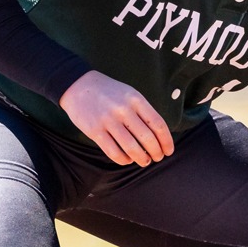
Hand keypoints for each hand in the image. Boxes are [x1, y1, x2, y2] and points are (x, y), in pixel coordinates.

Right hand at [59, 71, 174, 165]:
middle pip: (147, 138)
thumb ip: (143, 111)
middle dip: (156, 152)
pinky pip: (113, 152)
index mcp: (135, 99)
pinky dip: (123, 160)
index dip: (166, 141)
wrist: (79, 85)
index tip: (168, 151)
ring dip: (141, 159)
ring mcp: (108, 120)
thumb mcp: (130, 94)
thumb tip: (159, 136)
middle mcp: (123, 109)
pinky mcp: (94, 131)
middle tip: (157, 158)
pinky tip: (127, 159)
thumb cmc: (109, 92)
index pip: (158, 124)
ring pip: (131, 148)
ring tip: (144, 161)